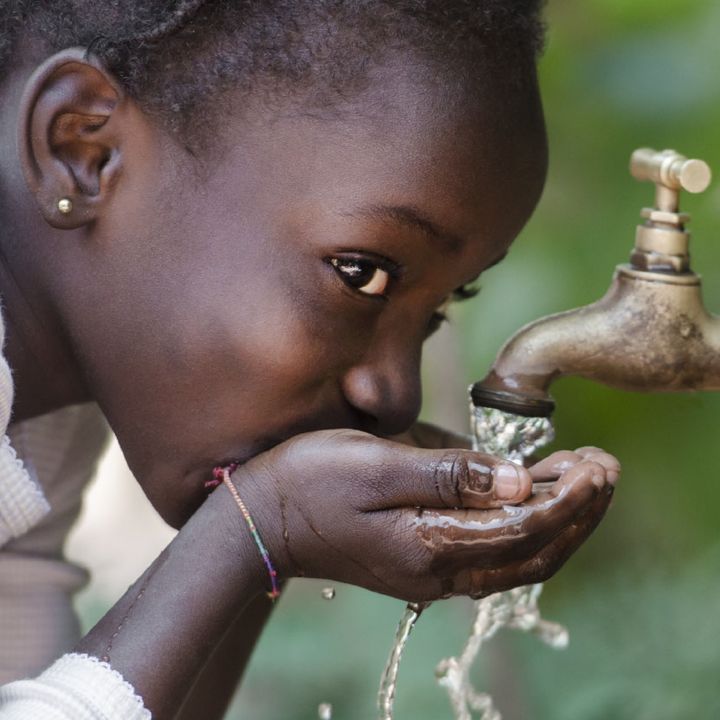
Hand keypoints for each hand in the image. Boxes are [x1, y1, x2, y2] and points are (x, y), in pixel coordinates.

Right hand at [229, 431, 618, 601]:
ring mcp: (432, 572)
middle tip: (605, 468)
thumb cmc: (311, 480)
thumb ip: (449, 474)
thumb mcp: (376, 464)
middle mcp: (439, 571)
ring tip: (585, 478)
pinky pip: (493, 552)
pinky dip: (527, 527)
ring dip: (558, 522)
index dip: (568, 497)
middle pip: (533, 553)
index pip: (524, 529)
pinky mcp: (423, 561)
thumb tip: (520, 481)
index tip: (597, 464)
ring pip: (518, 558)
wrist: (263, 518)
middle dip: (578, 512)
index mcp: (430, 545)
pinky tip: (536, 495)